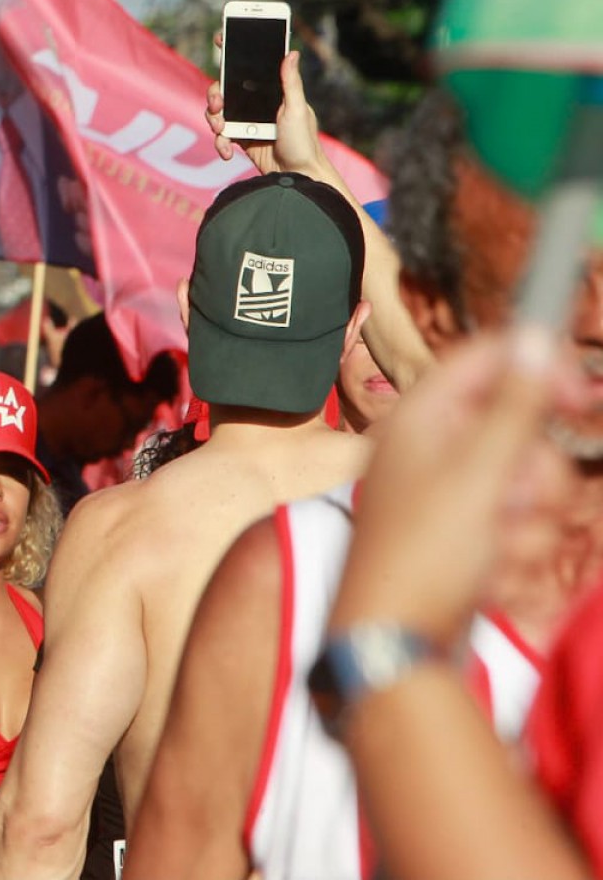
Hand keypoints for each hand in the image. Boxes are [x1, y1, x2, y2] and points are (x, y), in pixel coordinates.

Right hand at [206, 50, 323, 175]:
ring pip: (218, 111)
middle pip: (225, 88)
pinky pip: (220, 135)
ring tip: (220, 130)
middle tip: (217, 104)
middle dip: (215, 95)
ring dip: (213, 119)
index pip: (251, 66)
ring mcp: (246, 120)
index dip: (234, 51)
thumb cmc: (304, 143)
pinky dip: (219, 143)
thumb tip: (291, 52)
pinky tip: (226, 153)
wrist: (297, 177)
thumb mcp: (297, 109)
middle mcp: (256, 103)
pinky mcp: (240, 139)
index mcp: (272, 91)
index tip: (221, 38)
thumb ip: (290, 82)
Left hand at [330, 328, 578, 645]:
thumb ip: (513, 406)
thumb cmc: (424, 553)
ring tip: (495, 546)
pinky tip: (490, 572)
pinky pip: (519, 525)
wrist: (395, 643)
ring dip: (529, 520)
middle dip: (536, 474)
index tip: (582, 397)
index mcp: (420, 418)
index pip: (486, 360)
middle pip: (520, 428)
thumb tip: (533, 335)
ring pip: (530, 482)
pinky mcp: (467, 534)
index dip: (537, 369)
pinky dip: (515, 550)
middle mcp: (431, 449)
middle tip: (514, 502)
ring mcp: (449, 493)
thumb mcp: (480, 473)